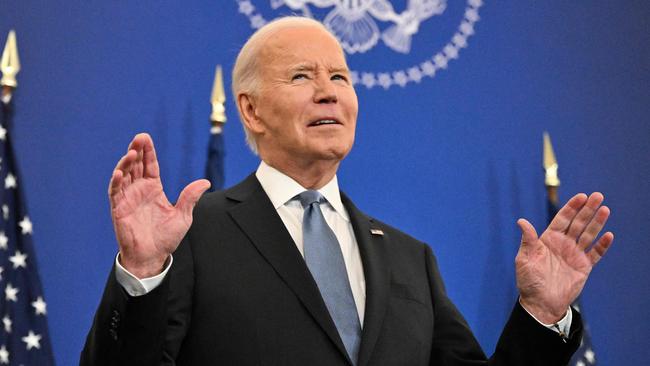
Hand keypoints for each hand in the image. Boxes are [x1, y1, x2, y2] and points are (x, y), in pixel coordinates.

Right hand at [108, 133, 210, 277]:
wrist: (153, 257)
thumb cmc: (166, 238)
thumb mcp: (183, 216)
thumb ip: (190, 198)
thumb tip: (205, 182)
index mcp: (154, 189)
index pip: (150, 165)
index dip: (148, 152)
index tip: (146, 137)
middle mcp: (139, 190)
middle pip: (136, 165)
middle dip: (136, 150)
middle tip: (139, 138)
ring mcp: (127, 198)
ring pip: (124, 175)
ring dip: (125, 163)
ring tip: (131, 153)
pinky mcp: (118, 209)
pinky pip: (114, 192)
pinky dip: (116, 181)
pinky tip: (120, 172)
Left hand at [515, 192, 613, 323]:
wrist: (540, 303)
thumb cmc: (528, 281)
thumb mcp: (525, 259)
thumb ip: (528, 240)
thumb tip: (521, 221)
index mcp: (548, 239)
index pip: (562, 219)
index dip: (571, 207)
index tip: (581, 196)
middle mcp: (563, 244)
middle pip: (578, 223)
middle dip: (587, 209)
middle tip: (598, 196)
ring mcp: (574, 254)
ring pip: (588, 235)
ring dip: (597, 223)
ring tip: (605, 209)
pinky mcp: (583, 267)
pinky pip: (595, 254)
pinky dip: (602, 245)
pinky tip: (608, 235)